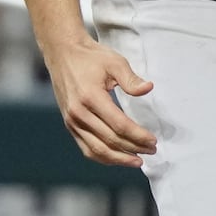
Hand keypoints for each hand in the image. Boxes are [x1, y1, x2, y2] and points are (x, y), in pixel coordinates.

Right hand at [42, 33, 155, 166]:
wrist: (62, 54)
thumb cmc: (90, 57)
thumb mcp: (114, 62)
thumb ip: (131, 79)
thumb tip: (148, 88)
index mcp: (91, 97)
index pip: (119, 125)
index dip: (138, 136)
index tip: (153, 140)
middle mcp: (79, 113)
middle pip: (110, 140)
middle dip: (134, 148)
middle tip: (152, 150)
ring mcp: (72, 121)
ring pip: (97, 150)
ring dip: (119, 159)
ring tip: (137, 161)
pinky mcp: (70, 125)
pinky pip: (86, 148)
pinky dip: (103, 157)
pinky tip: (118, 158)